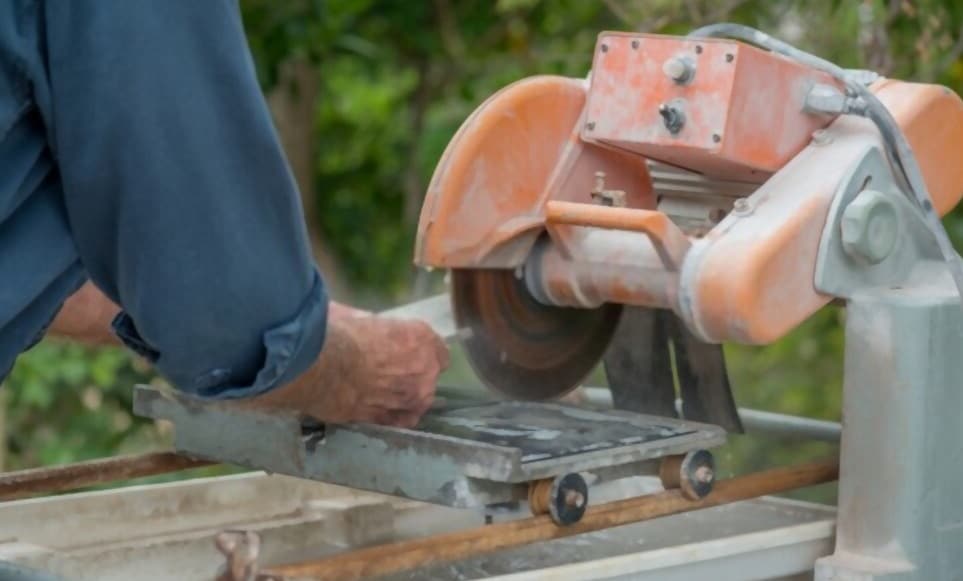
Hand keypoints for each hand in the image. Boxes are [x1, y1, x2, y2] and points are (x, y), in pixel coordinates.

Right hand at [251, 315, 448, 427]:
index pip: (439, 350)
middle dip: (414, 373)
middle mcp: (425, 369)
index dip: (423, 352)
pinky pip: (403, 419)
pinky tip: (383, 410)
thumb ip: (380, 329)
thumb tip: (373, 331)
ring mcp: (412, 397)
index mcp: (422, 338)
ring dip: (406, 395)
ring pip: (420, 399)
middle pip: (430, 375)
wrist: (324, 366)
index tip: (410, 353)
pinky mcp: (393, 418)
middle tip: (388, 370)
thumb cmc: (340, 334)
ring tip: (382, 391)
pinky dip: (396, 415)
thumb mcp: (363, 317)